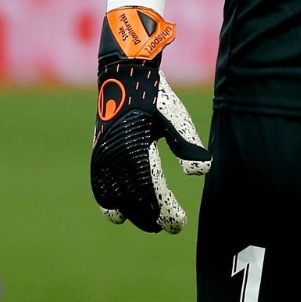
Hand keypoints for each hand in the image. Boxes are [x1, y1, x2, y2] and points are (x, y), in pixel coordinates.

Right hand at [90, 7, 210, 232]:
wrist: (125, 75)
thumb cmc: (156, 96)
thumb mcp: (175, 118)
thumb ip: (187, 145)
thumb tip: (202, 171)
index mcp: (134, 152)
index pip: (151, 194)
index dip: (164, 212)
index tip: (179, 224)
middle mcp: (114, 159)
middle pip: (132, 202)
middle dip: (150, 217)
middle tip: (171, 226)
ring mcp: (103, 158)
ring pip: (113, 199)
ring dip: (131, 212)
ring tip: (149, 221)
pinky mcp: (98, 154)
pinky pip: (100, 187)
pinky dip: (109, 202)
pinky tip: (121, 211)